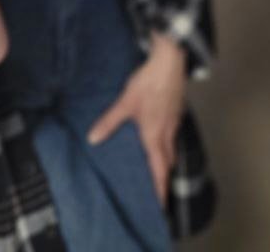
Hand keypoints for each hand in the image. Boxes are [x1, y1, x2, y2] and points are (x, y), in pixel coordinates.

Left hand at [86, 32, 186, 203]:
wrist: (170, 62)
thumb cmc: (148, 83)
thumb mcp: (125, 102)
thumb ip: (109, 121)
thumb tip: (93, 139)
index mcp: (155, 136)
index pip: (159, 170)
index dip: (159, 189)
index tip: (160, 207)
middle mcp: (167, 133)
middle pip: (167, 162)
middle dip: (163, 179)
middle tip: (158, 192)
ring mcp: (175, 122)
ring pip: (172, 148)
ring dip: (166, 161)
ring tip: (158, 169)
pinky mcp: (177, 111)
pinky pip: (173, 134)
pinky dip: (168, 144)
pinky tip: (160, 138)